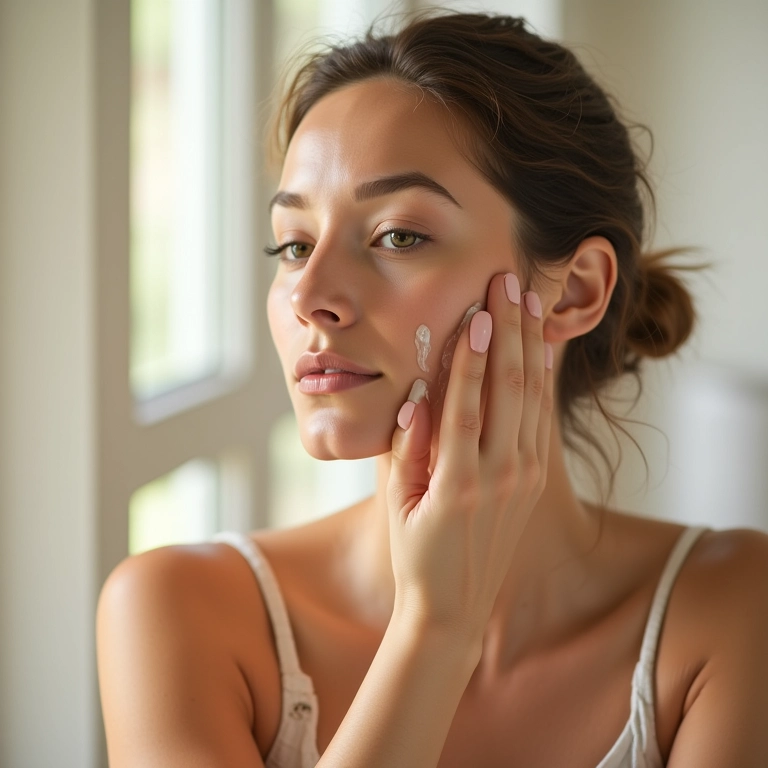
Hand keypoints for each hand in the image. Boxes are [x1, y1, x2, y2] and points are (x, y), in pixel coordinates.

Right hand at [387, 272, 553, 638]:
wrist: (454, 607)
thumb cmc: (415, 555)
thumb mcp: (398, 505)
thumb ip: (407, 450)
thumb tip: (416, 397)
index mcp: (458, 482)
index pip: (468, 404)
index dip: (472, 356)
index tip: (478, 312)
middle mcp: (500, 476)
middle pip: (509, 389)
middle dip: (510, 331)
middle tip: (507, 284)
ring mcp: (524, 478)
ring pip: (533, 399)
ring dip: (531, 346)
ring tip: (527, 302)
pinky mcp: (534, 481)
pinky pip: (541, 420)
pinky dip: (543, 380)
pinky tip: (543, 349)